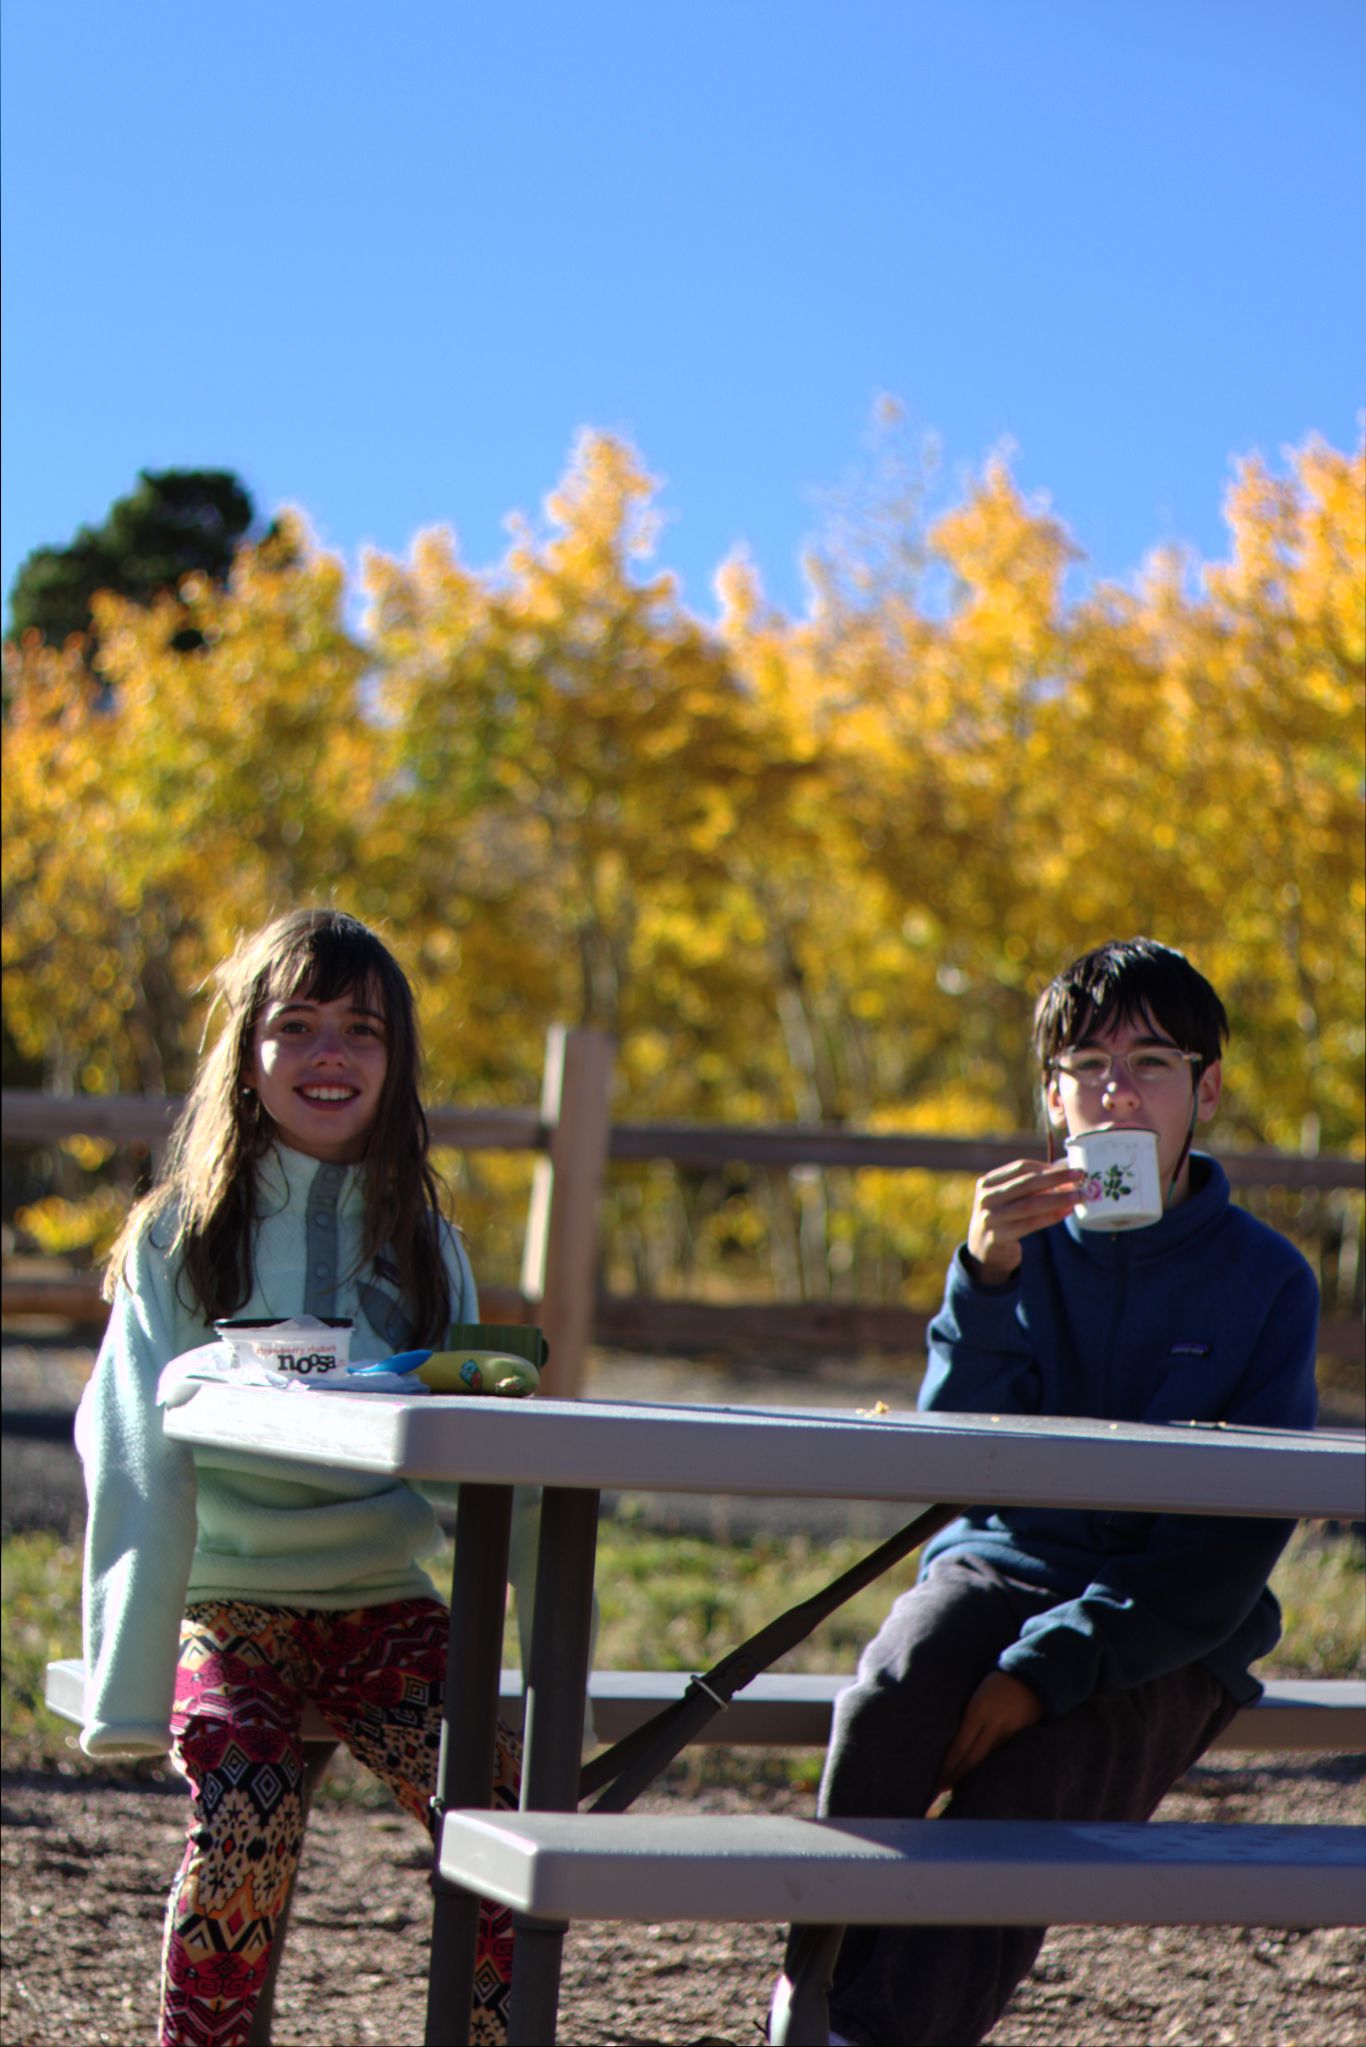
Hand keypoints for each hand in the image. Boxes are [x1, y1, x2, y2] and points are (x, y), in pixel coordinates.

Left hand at [935, 1671, 1043, 1796]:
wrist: (1031, 1675)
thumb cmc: (994, 1681)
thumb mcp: (975, 1693)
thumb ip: (965, 1716)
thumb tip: (948, 1738)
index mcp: (978, 1711)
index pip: (959, 1747)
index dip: (948, 1767)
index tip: (936, 1781)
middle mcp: (993, 1725)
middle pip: (972, 1759)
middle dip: (956, 1777)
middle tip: (940, 1791)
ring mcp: (1008, 1732)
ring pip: (985, 1760)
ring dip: (969, 1775)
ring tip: (954, 1788)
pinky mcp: (1019, 1736)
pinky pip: (999, 1755)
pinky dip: (986, 1766)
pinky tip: (976, 1775)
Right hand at [966, 1159, 1084, 1282]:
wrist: (984, 1250)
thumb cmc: (1005, 1218)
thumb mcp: (1009, 1198)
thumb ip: (1030, 1187)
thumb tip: (1066, 1172)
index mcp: (988, 1182)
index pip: (1021, 1167)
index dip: (1046, 1167)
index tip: (1069, 1168)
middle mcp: (986, 1198)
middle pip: (1026, 1183)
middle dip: (1056, 1178)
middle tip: (1080, 1176)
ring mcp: (989, 1218)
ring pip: (1029, 1205)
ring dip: (1057, 1199)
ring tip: (1078, 1196)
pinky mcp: (997, 1237)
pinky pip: (1029, 1225)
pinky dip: (1050, 1217)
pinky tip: (1065, 1212)